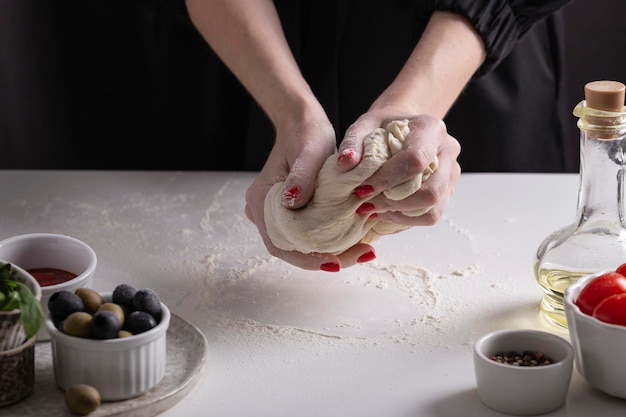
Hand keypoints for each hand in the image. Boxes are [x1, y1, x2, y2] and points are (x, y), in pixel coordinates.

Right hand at [244, 115, 377, 270]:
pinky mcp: (291, 211)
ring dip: (332, 251)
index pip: (280, 244)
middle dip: (327, 258)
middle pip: (292, 249)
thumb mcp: (308, 151)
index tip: (336, 263)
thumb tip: (292, 203)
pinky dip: (331, 239)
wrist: (302, 122)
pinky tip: (357, 237)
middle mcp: (264, 212)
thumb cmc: (305, 133)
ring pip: (301, 244)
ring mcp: (276, 213)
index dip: (307, 259)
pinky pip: (308, 232)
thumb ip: (301, 177)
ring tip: (364, 249)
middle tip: (363, 254)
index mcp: (261, 201)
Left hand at [337, 110, 460, 228]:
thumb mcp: (365, 125)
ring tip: (374, 209)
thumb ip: (353, 142)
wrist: (404, 128)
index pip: (415, 160)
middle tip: (366, 204)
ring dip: (400, 215)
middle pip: (431, 191)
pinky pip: (431, 215)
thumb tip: (345, 164)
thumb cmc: (384, 127)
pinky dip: (406, 220)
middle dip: (394, 203)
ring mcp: (451, 173)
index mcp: (431, 128)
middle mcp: (448, 150)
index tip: (361, 189)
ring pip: (433, 208)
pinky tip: (385, 212)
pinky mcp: (447, 190)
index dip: (387, 180)